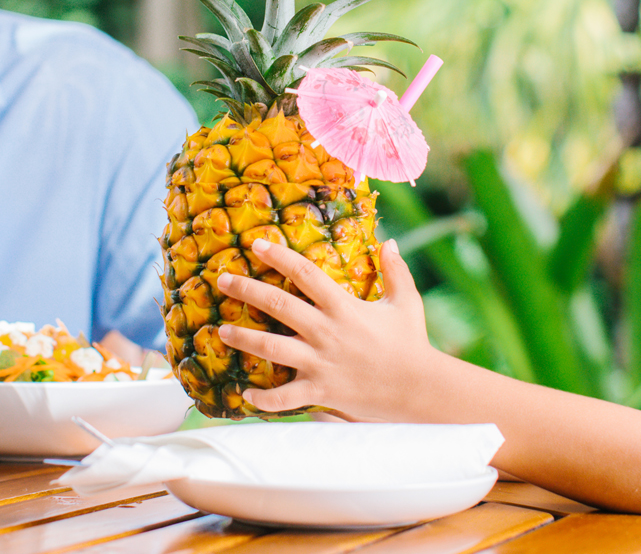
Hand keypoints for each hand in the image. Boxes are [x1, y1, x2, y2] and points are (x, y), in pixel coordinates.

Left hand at [215, 238, 441, 419]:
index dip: (279, 256)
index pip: (305, 274)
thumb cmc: (412, 344)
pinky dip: (264, 399)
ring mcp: (321, 363)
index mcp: (344, 307)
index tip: (256, 244)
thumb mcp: (407, 303)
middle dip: (247, 290)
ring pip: (272, 349)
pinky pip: (285, 398)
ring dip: (244, 339)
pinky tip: (246, 393)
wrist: (419, 389)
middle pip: (278, 305)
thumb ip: (396, 271)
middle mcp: (326, 332)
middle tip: (222, 279)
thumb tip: (390, 242)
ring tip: (221, 330)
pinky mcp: (321, 391)